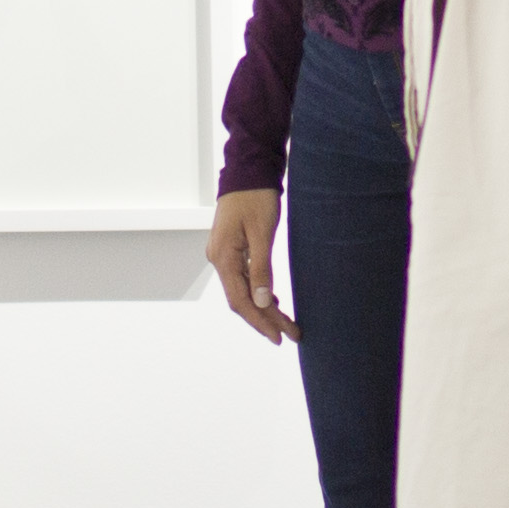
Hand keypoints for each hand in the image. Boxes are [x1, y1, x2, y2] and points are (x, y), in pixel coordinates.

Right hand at [207, 190, 291, 342]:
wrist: (247, 171)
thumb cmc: (256, 197)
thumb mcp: (263, 233)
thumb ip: (262, 268)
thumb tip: (264, 302)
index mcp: (223, 257)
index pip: (240, 300)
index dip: (260, 321)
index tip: (279, 336)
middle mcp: (218, 259)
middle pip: (241, 299)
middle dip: (265, 319)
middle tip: (290, 335)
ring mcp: (223, 255)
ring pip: (243, 290)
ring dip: (263, 307)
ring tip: (285, 324)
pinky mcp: (231, 250)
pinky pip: (243, 278)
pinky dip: (258, 292)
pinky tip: (273, 300)